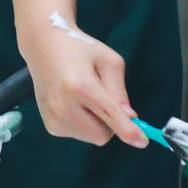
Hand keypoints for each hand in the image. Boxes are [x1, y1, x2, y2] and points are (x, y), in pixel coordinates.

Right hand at [21, 21, 146, 148]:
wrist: (44, 46)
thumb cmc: (81, 50)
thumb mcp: (109, 61)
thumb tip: (129, 117)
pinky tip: (75, 102)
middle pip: (102, 134)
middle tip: (105, 97)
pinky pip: (81, 134)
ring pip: (92, 137)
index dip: (128, 130)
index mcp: (80, 85)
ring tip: (85, 96)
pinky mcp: (50, 125)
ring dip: (98, 123)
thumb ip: (120, 90)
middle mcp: (62, 105)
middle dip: (112, 122)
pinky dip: (85, 123)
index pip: (109, 113)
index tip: (143, 141)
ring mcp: (53, 117)